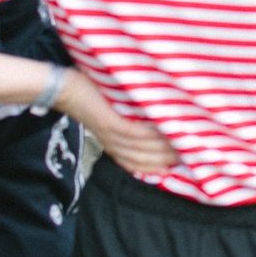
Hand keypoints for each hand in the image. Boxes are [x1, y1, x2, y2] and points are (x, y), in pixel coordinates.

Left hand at [61, 70, 176, 174]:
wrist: (64, 90)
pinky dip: (153, 134)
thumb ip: (125, 123)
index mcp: (112, 145)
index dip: (159, 166)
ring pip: (143, 148)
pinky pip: (136, 133)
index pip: (138, 164)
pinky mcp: (110, 122)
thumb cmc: (88, 98)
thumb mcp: (106, 117)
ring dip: (165, 146)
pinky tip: (167, 128)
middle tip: (191, 151)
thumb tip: (153, 120)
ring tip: (185, 140)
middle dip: (168, 158)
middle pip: (144, 159)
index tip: (179, 163)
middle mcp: (112, 144)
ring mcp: (111, 134)